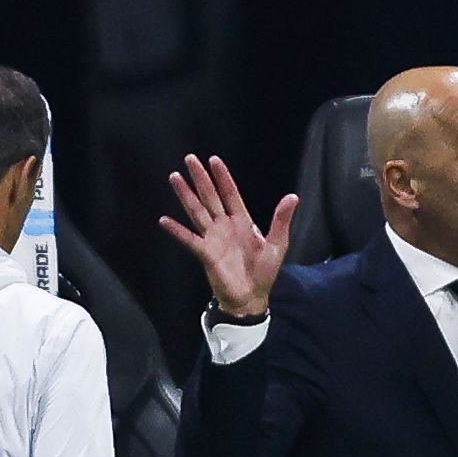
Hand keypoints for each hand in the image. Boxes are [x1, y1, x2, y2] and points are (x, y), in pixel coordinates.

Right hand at [159, 155, 296, 319]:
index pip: (230, 194)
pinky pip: (189, 239)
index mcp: (242, 221)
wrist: (252, 297)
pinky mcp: (205, 253)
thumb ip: (281, 220)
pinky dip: (177, 230)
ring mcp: (213, 238)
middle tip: (190, 159)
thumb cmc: (264, 272)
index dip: (223, 177)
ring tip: (175, 178)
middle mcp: (225, 226)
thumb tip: (292, 196)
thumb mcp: (277, 244)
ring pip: (197, 211)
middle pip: (210, 197)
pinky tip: (165, 220)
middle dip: (200, 178)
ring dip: (186, 195)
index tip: (214, 160)